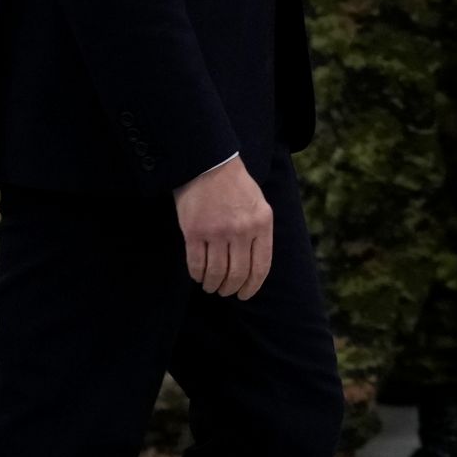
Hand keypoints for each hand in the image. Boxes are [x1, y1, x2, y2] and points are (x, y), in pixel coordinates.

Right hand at [174, 158, 273, 299]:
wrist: (207, 162)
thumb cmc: (233, 183)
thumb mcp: (258, 203)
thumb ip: (259, 231)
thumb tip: (253, 264)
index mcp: (262, 223)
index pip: (260, 267)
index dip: (252, 286)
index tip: (244, 294)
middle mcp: (242, 231)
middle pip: (237, 274)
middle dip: (230, 288)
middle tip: (224, 291)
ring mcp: (217, 232)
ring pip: (216, 272)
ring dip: (212, 284)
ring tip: (210, 286)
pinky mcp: (195, 232)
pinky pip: (196, 263)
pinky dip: (197, 274)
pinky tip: (197, 275)